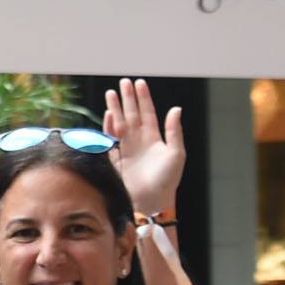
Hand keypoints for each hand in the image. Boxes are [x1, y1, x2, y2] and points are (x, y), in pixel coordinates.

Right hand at [102, 76, 186, 219]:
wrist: (151, 202)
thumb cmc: (167, 180)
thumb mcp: (176, 154)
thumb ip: (174, 131)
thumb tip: (176, 109)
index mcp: (154, 139)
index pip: (148, 113)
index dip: (144, 98)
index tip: (140, 83)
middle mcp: (139, 141)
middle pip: (132, 114)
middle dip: (127, 99)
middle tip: (123, 82)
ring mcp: (126, 149)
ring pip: (119, 123)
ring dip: (115, 109)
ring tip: (110, 93)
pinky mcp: (115, 159)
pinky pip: (109, 139)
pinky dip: (108, 127)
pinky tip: (108, 115)